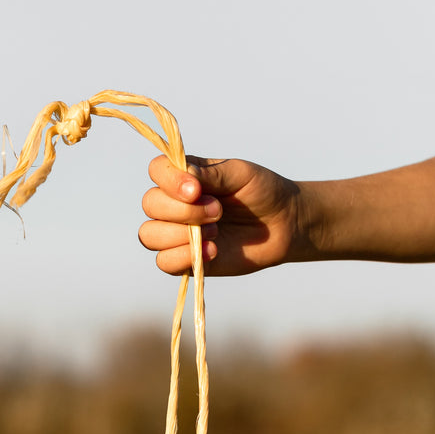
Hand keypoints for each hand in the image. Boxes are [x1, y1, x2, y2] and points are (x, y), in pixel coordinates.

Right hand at [138, 155, 306, 275]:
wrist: (284, 224)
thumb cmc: (262, 192)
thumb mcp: (240, 174)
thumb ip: (211, 174)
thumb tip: (185, 177)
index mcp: (185, 176)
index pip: (157, 170)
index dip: (170, 181)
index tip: (197, 189)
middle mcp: (175, 203)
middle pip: (150, 204)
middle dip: (183, 211)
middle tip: (218, 210)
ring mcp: (177, 233)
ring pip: (149, 235)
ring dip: (180, 235)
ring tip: (215, 232)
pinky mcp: (186, 259)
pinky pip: (164, 263)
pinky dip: (184, 257)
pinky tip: (213, 251)